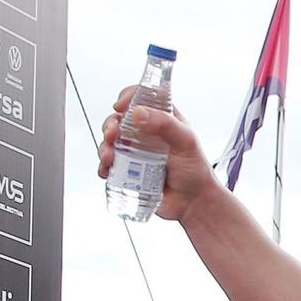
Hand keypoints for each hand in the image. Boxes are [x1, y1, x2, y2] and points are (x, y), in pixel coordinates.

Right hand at [97, 91, 215, 221]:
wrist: (194, 204)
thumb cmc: (196, 172)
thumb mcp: (186, 142)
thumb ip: (165, 124)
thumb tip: (138, 113)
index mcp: (162, 119)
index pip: (140, 98)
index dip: (127, 97)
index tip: (121, 106)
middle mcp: (146, 133)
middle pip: (118, 119)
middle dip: (110, 125)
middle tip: (112, 135)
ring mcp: (136, 152)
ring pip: (110, 142)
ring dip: (104, 146)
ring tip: (110, 157)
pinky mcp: (129, 171)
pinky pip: (110, 164)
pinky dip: (104, 165)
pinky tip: (107, 170)